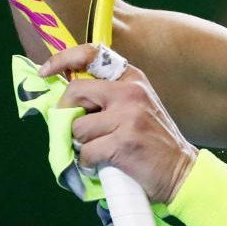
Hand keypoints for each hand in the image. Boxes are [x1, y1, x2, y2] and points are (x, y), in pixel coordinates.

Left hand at [41, 44, 198, 203]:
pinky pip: (86, 152)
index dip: (63, 59)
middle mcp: (130, 92)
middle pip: (75, 92)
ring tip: (99, 149)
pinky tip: (103, 164)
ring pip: (78, 128)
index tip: (45, 71)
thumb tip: (65, 101)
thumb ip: (107, 97)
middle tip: (72, 129)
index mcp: (132, 78)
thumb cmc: (152, 140)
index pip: (92, 55)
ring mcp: (128, 117)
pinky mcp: (123, 143)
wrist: (181, 170)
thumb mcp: (136, 106)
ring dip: (81, 144)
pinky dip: (88, 163)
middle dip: (66, 114)